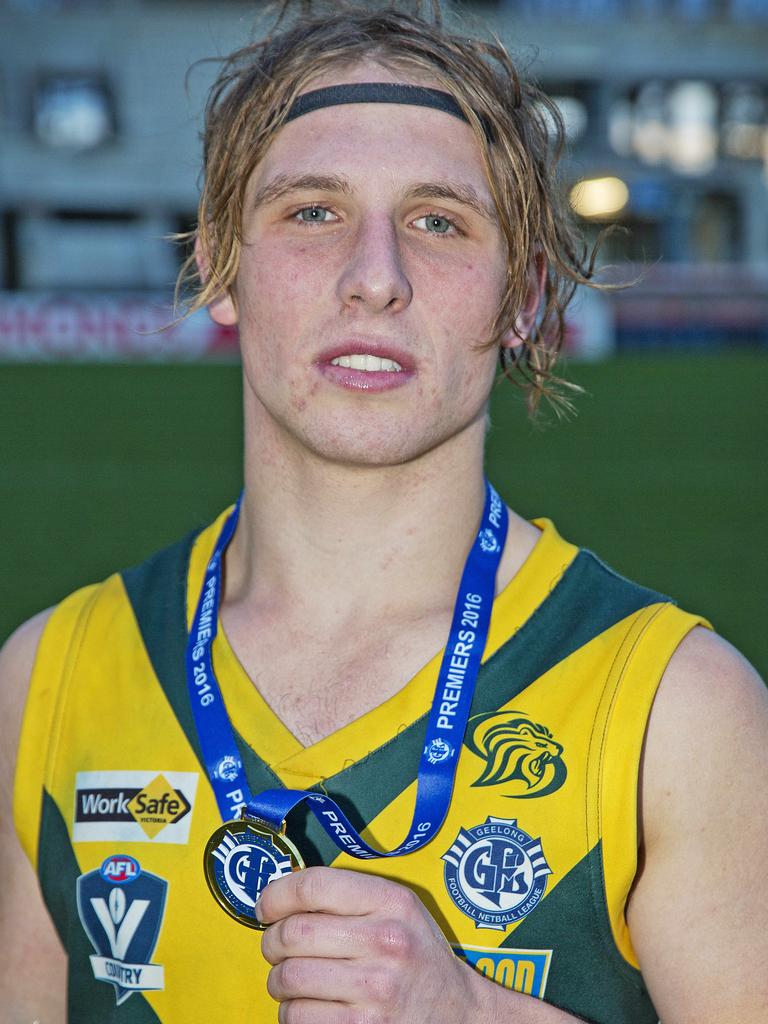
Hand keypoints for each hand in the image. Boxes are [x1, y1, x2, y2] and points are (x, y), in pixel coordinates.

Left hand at [257, 865, 490, 1023]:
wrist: (459, 1015)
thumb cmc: (416, 956)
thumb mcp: (399, 910)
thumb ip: (349, 896)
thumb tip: (281, 895)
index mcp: (392, 902)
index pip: (314, 885)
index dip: (276, 894)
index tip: (266, 906)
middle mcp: (385, 942)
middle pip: (293, 933)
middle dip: (272, 941)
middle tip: (276, 946)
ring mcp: (374, 991)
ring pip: (288, 979)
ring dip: (279, 981)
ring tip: (293, 979)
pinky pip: (298, 1018)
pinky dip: (291, 1013)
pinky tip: (309, 1006)